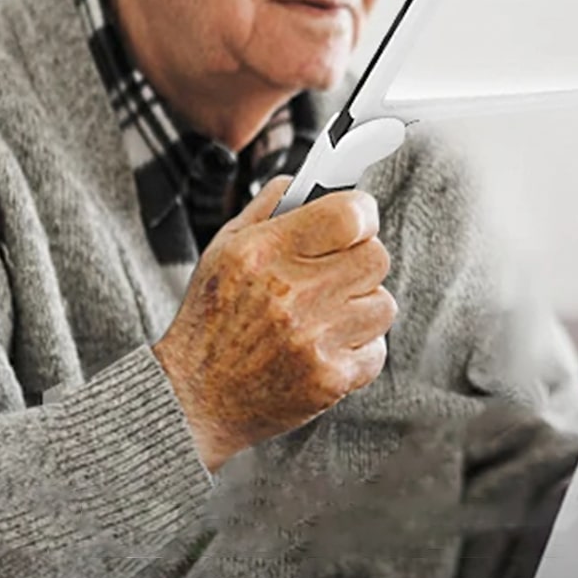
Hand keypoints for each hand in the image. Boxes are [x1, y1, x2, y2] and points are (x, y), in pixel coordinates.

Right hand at [152, 176, 395, 470]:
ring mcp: (313, 340)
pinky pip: (377, 348)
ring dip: (362, 305)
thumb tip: (310, 179)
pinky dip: (358, 347)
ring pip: (383, 303)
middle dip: (361, 259)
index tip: (357, 219)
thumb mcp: (223, 249)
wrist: (194, 398)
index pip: (349, 215)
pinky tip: (325, 346)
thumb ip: (269, 207)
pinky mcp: (329, 379)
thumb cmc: (211, 318)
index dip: (362, 212)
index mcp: (264, 252)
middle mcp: (291, 294)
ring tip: (328, 313)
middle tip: (338, 269)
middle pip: (376, 256)